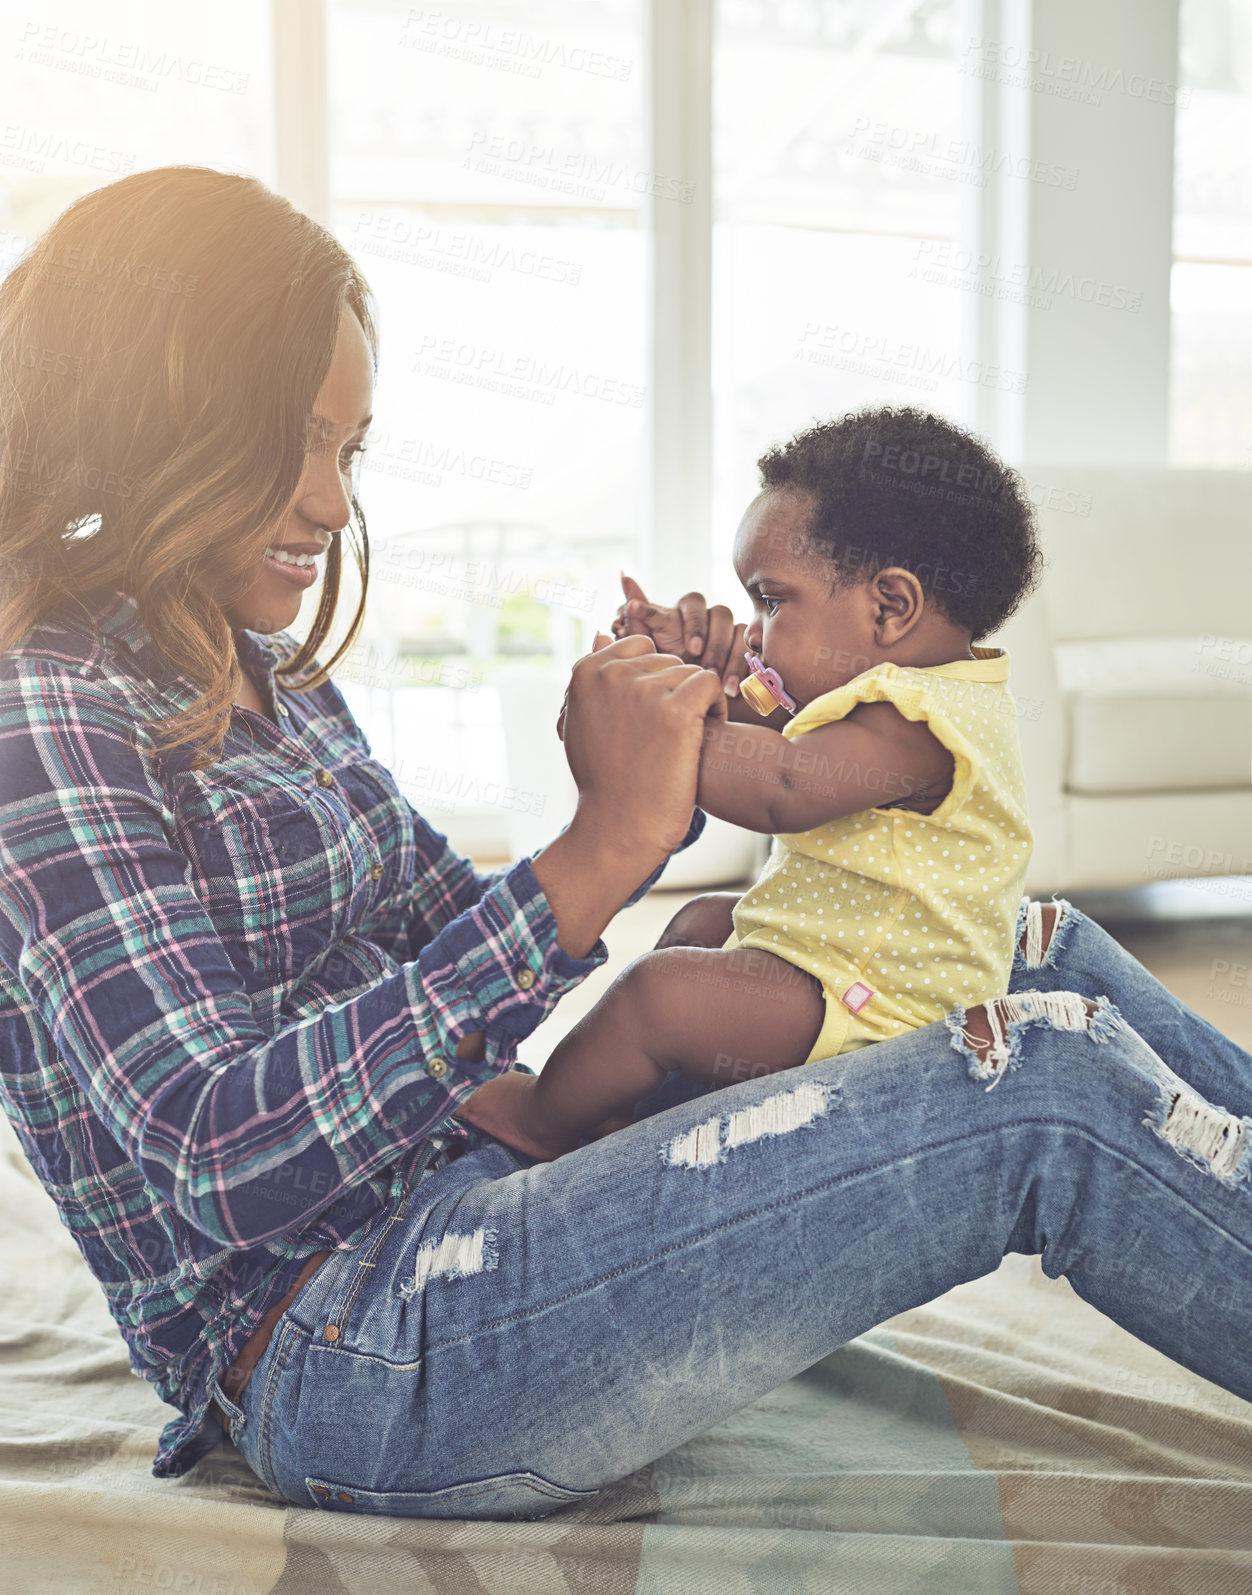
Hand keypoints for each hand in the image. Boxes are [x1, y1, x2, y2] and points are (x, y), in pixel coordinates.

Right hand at [560, 633, 727, 867]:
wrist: (620, 827)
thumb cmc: (605, 780)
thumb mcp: (583, 722)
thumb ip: (594, 679)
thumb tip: (603, 633)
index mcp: (585, 672)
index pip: (639, 648)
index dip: (654, 680)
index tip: (651, 716)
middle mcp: (611, 674)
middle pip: (668, 660)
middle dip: (675, 691)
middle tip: (667, 734)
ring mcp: (642, 689)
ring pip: (691, 672)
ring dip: (695, 702)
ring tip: (683, 739)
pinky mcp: (675, 709)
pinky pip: (710, 684)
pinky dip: (715, 706)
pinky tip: (704, 734)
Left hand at [611, 575, 750, 697]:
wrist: (692, 707)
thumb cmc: (668, 678)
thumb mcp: (650, 653)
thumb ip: (638, 621)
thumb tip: (624, 576)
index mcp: (686, 615)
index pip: (691, 604)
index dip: (693, 623)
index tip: (689, 646)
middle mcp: (710, 618)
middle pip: (718, 612)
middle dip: (708, 635)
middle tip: (696, 655)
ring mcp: (730, 630)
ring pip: (734, 628)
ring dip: (722, 653)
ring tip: (711, 676)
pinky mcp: (748, 645)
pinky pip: (749, 646)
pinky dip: (739, 666)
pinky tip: (729, 686)